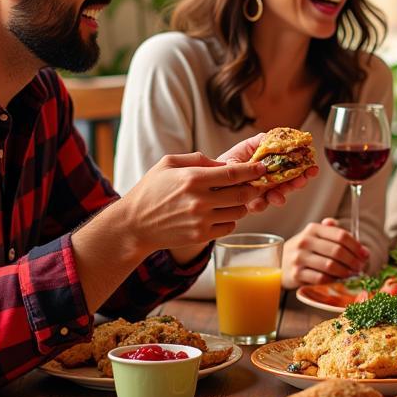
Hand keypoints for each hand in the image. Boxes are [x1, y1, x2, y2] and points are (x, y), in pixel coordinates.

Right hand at [121, 151, 267, 258]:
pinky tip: (221, 213)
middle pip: (242, 194)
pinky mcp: (201, 237)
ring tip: (234, 198)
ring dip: (242, 204)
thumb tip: (223, 163)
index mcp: (192, 179)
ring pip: (239, 212)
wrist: (134, 225)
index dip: (252, 170)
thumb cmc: (151, 190)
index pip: (233, 174)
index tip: (263, 167)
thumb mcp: (168, 164)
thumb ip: (198, 159)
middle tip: (255, 183)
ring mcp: (201, 221)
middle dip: (253, 187)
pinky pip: (229, 227)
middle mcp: (199, 201)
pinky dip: (231, 219)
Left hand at [216, 133, 318, 212]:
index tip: (312, 166)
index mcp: (271, 165)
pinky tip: (258, 202)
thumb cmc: (225, 163)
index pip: (292, 165)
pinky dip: (260, 204)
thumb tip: (278, 135)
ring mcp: (261, 193)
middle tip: (305, 178)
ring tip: (280, 196)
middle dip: (299, 181)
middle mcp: (269, 180)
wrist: (206, 181)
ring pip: (278, 195)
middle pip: (290, 181)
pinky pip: (259, 206)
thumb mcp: (244, 148)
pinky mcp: (250, 204)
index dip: (304, 166)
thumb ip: (261, 141)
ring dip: (282, 195)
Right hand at [282, 218, 369, 287]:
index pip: (340, 235)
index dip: (356, 246)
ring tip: (352, 275)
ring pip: (330, 265)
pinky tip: (338, 280)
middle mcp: (305, 241)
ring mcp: (299, 258)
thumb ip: (334, 234)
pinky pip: (321, 278)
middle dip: (353, 261)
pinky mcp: (296, 274)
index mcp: (313, 229)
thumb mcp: (315, 236)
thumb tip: (359, 244)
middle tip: (361, 267)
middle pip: (337, 250)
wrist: (279, 264)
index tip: (365, 255)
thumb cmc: (304, 250)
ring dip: (345, 272)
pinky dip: (333, 280)